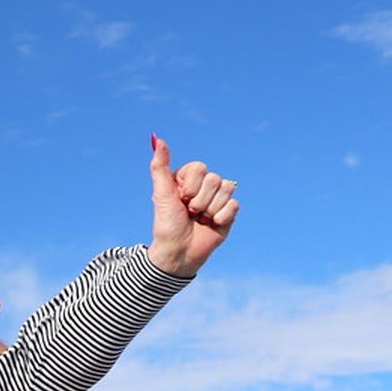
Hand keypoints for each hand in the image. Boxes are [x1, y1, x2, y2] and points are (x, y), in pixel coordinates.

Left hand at [147, 135, 238, 276]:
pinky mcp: (229, 212)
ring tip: (199, 219)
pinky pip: (234, 204)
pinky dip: (221, 218)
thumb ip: (160, 166)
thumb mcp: (161, 194)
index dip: (190, 186)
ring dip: (209, 209)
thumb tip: (157, 138)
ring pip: (227, 189)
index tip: (180, 199)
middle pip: (215, 179)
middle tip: (189, 212)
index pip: (200, 168)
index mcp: (188, 178)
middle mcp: (204, 186)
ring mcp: (218, 198)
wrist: (178, 252)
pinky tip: (211, 225)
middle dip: (199, 200)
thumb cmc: (167, 224)